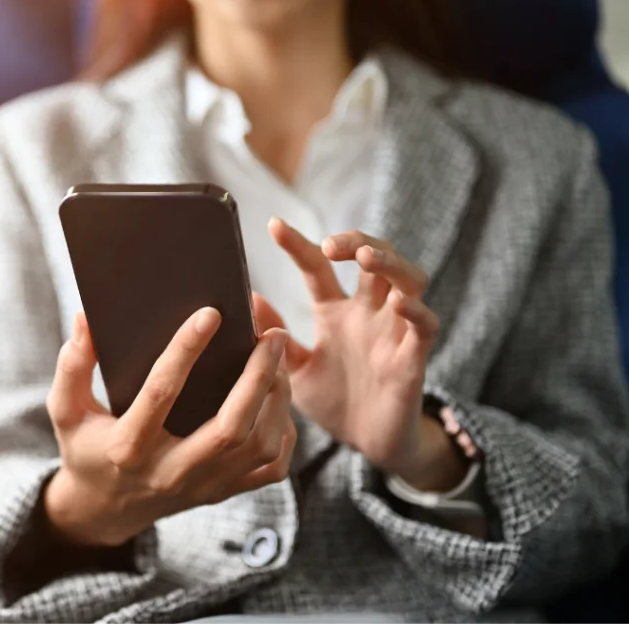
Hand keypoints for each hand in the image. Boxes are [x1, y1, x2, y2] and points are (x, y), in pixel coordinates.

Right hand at [44, 309, 295, 546]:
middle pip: (229, 427)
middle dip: (257, 377)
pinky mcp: (224, 491)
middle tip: (271, 336)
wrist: (107, 507)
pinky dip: (284, 432)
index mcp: (128, 447)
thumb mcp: (66, 409)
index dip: (186, 350)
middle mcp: (171, 471)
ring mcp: (203, 486)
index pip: (161, 393)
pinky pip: (271, 467)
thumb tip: (85, 319)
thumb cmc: (87, 447)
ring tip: (278, 358)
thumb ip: (73, 365)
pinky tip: (278, 399)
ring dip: (277, 399)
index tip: (209, 313)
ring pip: (259, 446)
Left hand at [264, 219, 465, 491]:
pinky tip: (401, 302)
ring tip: (367, 257)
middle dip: (357, 241)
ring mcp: (394, 332)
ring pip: (408, 280)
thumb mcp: (294, 370)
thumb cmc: (334, 403)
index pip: (317, 268)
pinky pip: (424, 327)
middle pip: (374, 258)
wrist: (367, 446)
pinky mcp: (413, 359)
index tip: (273, 226)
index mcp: (335, 313)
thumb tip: (248, 298)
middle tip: (331, 244)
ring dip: (391, 263)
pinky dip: (416, 311)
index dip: (298, 245)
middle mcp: (368, 313)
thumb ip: (274, 338)